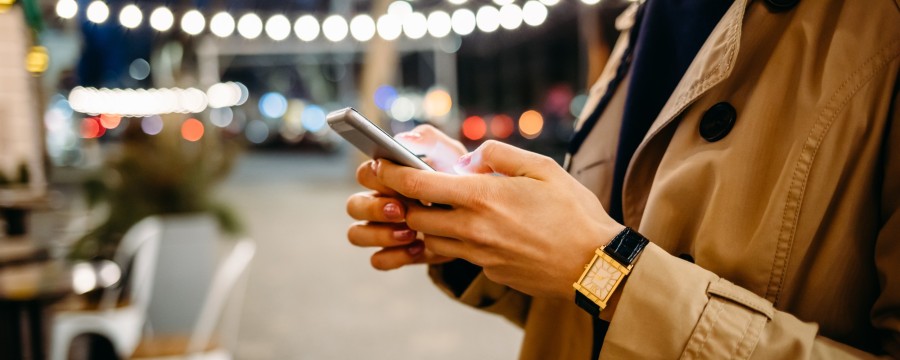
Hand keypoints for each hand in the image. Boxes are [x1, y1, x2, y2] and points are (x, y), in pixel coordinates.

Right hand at [345, 125, 465, 269]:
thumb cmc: (458, 179)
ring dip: (380, 234)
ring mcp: (384, 229)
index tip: (397, 182)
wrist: (480, 214)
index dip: (375, 179)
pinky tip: (418, 248)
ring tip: (411, 233)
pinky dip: (394, 256)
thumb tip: (403, 139)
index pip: (365, 173)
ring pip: (356, 234)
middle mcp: (379, 202)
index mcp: (387, 176)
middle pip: (353, 206)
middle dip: (374, 209)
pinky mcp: (396, 252)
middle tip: (401, 211)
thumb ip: (429, 139)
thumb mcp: (450, 155)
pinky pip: (377, 259)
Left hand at [374, 140, 623, 298]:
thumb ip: (501, 154)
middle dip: (408, 204)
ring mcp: (480, 255)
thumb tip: (473, 157)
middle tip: (416, 190)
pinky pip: (461, 255)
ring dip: (431, 225)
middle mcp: (473, 229)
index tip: (378, 165)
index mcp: (482, 197)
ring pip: (433, 240)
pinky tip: (482, 231)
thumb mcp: (542, 167)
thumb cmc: (573, 212)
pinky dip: (459, 242)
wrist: (595, 264)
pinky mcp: (490, 272)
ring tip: (450, 209)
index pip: (418, 185)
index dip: (391, 174)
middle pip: (416, 218)